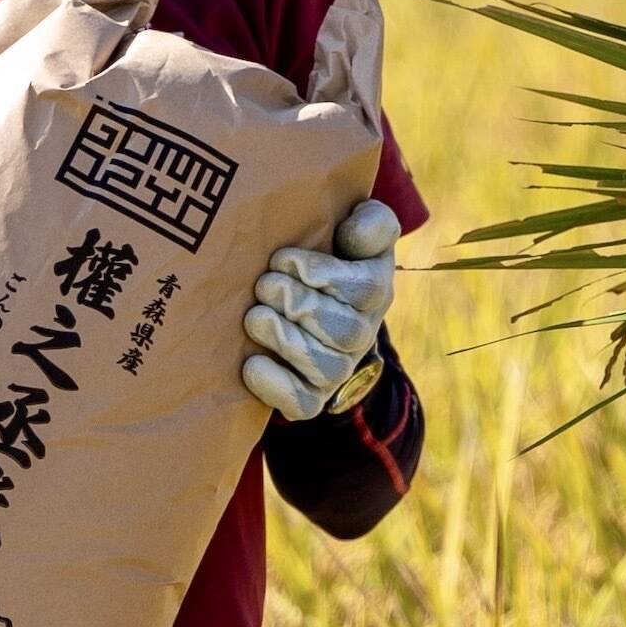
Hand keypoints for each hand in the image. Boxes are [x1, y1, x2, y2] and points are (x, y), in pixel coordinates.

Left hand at [241, 198, 400, 419]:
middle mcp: (361, 332)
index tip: (284, 259)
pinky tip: (251, 364)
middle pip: (345, 331)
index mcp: (374, 288)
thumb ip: (370, 223)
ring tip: (254, 317)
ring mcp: (338, 367)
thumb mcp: (354, 230)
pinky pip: (304, 403)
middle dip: (299, 304)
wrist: (307, 303)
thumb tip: (355, 231)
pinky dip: (276, 386)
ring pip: (326, 367)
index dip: (324, 275)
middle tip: (264, 284)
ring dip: (286, 339)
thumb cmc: (326, 256)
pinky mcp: (312, 394)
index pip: (366, 289)